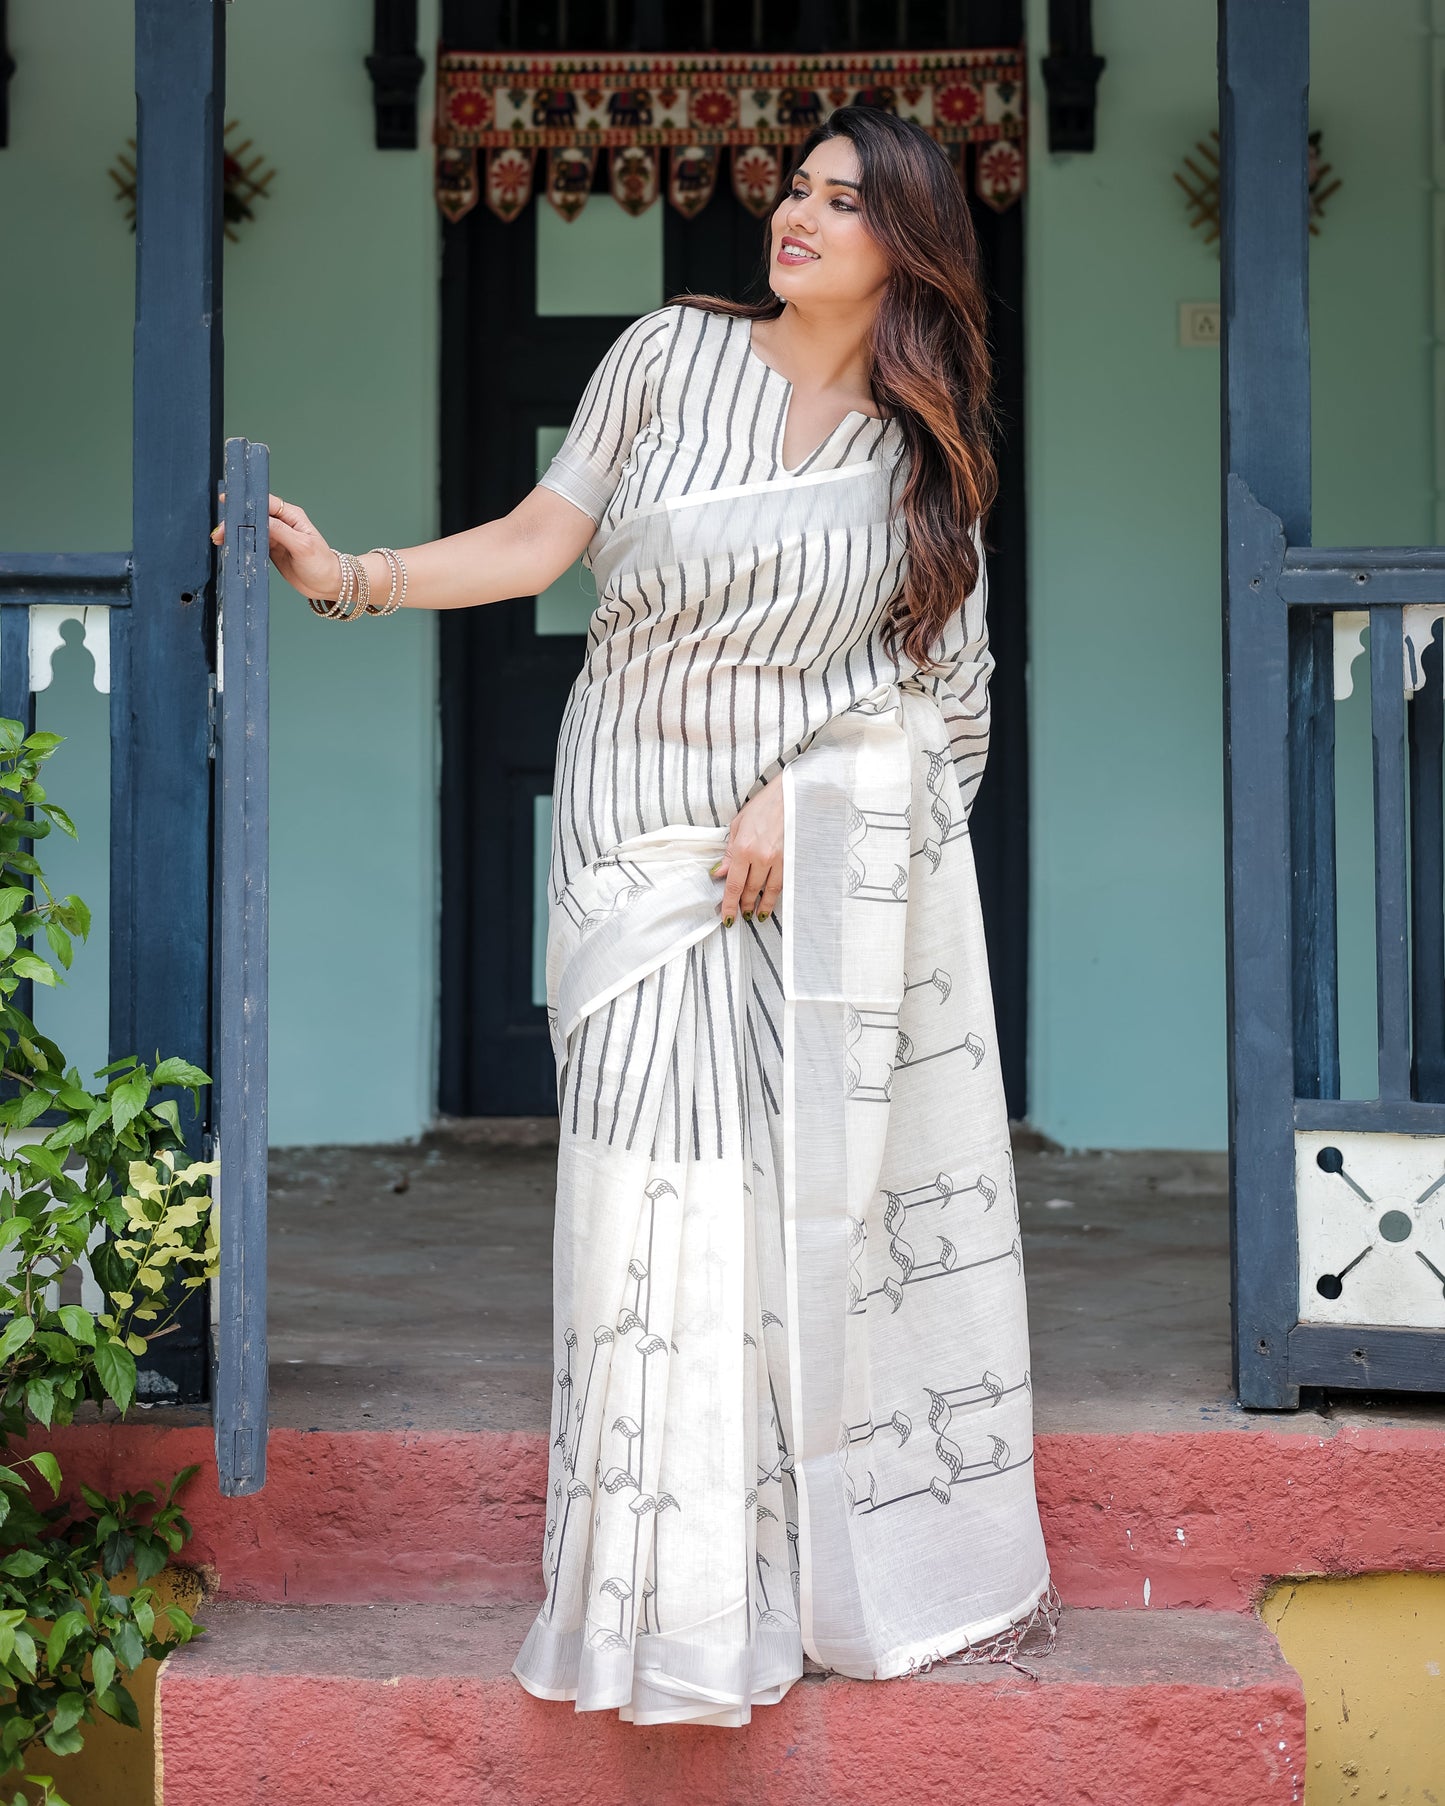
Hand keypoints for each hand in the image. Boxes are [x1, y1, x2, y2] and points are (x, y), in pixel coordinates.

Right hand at [210, 493, 341, 600]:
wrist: (328, 585)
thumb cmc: (322, 564)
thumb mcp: (302, 546)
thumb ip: (281, 531)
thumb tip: (261, 520)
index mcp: (291, 516)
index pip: (266, 502)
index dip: (247, 502)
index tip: (229, 503)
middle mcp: (282, 523)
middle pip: (254, 516)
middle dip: (236, 521)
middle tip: (221, 531)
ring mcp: (276, 536)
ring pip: (250, 529)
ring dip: (235, 533)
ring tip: (220, 539)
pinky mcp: (271, 550)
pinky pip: (252, 543)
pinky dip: (241, 544)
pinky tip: (231, 546)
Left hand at [713, 780, 783, 925]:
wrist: (793, 794)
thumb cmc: (764, 805)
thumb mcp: (739, 824)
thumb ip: (730, 852)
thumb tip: (720, 872)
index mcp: (744, 848)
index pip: (734, 884)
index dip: (729, 904)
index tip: (726, 917)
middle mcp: (761, 857)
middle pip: (751, 890)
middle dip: (744, 906)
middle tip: (739, 915)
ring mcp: (780, 860)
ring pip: (769, 891)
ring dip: (761, 906)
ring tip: (755, 916)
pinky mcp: (793, 859)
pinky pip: (783, 882)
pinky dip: (776, 895)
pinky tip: (772, 901)